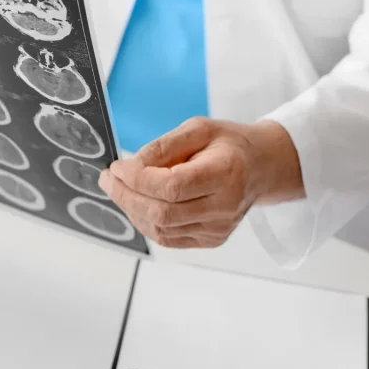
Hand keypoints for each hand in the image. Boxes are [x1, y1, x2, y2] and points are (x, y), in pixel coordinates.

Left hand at [99, 117, 304, 248]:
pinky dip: (145, 221)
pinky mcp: (211, 239)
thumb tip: (130, 166)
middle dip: (126, 196)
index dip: (137, 180)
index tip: (117, 167)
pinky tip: (137, 203)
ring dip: (132, 209)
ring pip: (161, 229)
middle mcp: (225, 207)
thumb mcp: (198, 129)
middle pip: (162, 213)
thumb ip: (163, 146)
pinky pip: (168, 238)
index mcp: (226, 173)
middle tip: (109, 179)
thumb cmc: (228, 145)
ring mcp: (219, 228)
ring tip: (119, 188)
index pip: (172, 187)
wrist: (260, 167)